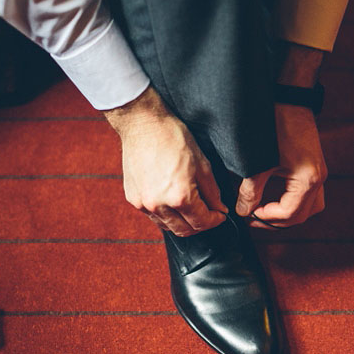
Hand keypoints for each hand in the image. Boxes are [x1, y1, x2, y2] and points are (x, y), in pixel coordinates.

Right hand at [104, 86, 226, 235]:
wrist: (143, 123)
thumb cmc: (173, 137)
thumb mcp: (202, 163)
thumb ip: (212, 191)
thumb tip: (219, 209)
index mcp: (180, 196)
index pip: (202, 222)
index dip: (215, 220)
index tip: (220, 215)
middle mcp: (159, 205)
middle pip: (185, 230)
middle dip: (200, 225)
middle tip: (208, 214)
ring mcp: (143, 204)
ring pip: (168, 226)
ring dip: (182, 222)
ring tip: (190, 208)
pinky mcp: (133, 199)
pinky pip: (153, 216)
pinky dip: (165, 215)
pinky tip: (172, 201)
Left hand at [235, 103, 326, 227]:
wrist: (288, 96)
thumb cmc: (274, 125)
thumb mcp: (257, 163)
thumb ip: (250, 191)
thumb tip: (243, 211)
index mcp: (308, 179)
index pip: (288, 214)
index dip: (265, 218)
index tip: (247, 213)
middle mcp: (318, 178)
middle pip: (300, 216)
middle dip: (275, 220)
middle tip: (252, 216)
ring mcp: (318, 172)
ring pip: (308, 207)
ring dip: (286, 213)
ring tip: (263, 210)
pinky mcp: (313, 166)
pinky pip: (308, 195)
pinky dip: (291, 201)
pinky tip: (272, 197)